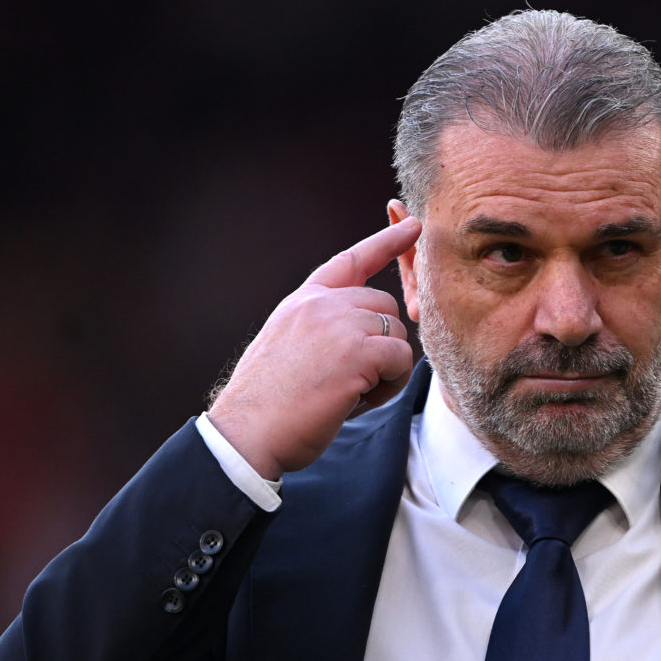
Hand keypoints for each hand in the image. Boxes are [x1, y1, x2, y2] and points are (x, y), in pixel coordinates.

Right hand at [207, 216, 420, 478]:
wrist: (248, 432)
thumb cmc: (269, 405)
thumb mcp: (289, 348)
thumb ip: (321, 328)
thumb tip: (366, 333)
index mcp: (303, 301)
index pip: (350, 261)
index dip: (385, 242)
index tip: (413, 227)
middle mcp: (321, 304)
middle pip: (384, 305)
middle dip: (382, 342)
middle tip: (354, 379)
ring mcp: (340, 325)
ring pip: (396, 334)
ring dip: (386, 369)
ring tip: (349, 393)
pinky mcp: (358, 353)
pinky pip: (401, 359)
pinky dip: (390, 385)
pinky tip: (359, 399)